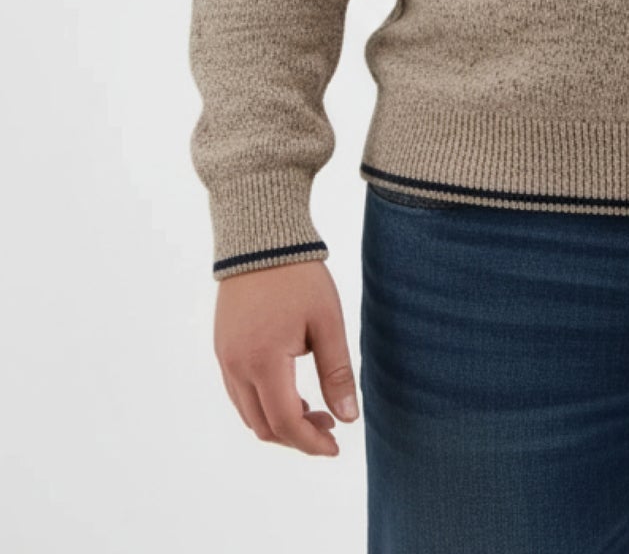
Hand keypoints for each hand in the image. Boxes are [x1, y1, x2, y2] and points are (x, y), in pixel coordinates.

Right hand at [213, 258, 359, 455]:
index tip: (335, 447)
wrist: (261, 238)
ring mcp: (225, 358)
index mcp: (263, 361)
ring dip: (279, 422)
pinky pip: (239, 393)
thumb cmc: (299, 276)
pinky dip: (264, 403)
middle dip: (297, 436)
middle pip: (263, 426)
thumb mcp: (327, 322)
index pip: (285, 422)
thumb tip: (348, 419)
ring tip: (314, 409)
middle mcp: (236, 366)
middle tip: (330, 426)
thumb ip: (336, 372)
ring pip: (248, 413)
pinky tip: (290, 390)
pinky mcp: (223, 348)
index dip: (310, 442)